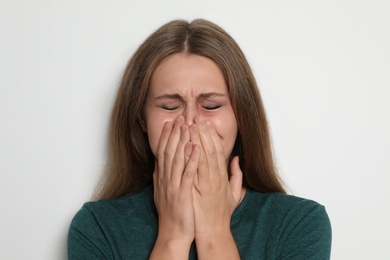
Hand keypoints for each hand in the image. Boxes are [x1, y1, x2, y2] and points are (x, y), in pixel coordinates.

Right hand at [151, 116, 199, 258]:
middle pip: (169, 151)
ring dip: (181, 141)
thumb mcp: (163, 191)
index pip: (163, 152)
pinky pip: (187, 174)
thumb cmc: (172, 212)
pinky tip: (195, 148)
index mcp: (162, 177)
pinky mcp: (182, 194)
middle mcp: (165, 179)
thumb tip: (159, 164)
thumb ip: (163, 177)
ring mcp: (173, 186)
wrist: (172, 232)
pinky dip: (191, 160)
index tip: (171, 122)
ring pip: (177, 159)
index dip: (167, 136)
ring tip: (187, 126)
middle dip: (174, 133)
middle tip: (179, 117)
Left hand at [190, 115, 242, 240]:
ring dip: (195, 139)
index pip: (218, 150)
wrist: (213, 231)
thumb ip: (236, 176)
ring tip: (189, 124)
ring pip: (201, 156)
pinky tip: (187, 144)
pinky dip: (191, 156)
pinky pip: (194, 170)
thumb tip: (237, 160)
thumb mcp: (234, 194)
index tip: (205, 122)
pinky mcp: (197, 190)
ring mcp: (206, 183)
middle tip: (196, 116)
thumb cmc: (221, 214)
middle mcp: (215, 177)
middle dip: (202, 131)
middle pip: (209, 149)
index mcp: (222, 176)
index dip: (211, 135)